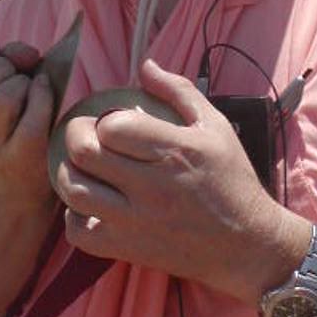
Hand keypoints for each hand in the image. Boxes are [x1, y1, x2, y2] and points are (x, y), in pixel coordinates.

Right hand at [0, 38, 55, 215]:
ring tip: (29, 96)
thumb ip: (10, 56)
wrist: (15, 188)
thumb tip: (26, 54)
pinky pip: (32, 118)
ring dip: (25, 85)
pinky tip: (44, 100)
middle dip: (4, 66)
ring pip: (3, 96)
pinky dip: (43, 99)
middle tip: (16, 79)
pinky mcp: (17, 158)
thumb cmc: (12, 122)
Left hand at [55, 59, 306, 304]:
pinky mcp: (129, 250)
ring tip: (80, 166)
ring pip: (74, 192)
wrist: (247, 244)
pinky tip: (87, 205)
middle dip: (75, 136)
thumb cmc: (232, 179)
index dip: (102, 119)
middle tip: (84, 135)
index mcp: (173, 151)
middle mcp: (151, 187)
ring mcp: (136, 222)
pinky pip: (80, 234)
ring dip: (68, 173)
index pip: (114, 127)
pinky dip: (73, 217)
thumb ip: (178, 91)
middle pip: (84, 154)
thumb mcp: (215, 126)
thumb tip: (145, 66)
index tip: (107, 120)